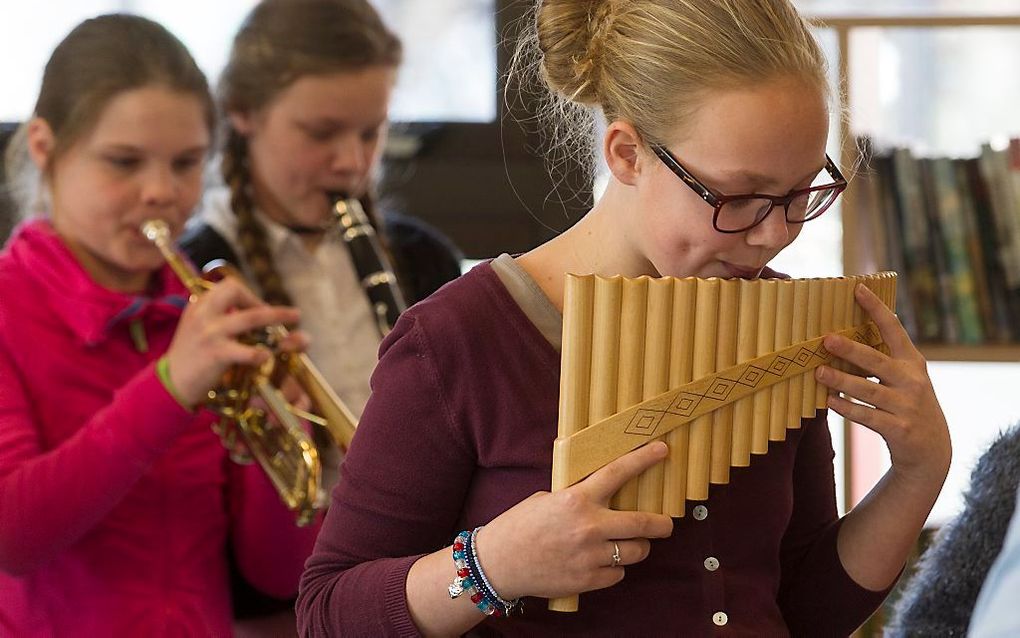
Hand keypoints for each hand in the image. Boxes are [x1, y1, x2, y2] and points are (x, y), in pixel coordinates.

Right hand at [164, 277, 304, 406]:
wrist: (170, 383)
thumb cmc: (189, 357)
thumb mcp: (196, 328)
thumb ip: (216, 316)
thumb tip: (249, 310)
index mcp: (199, 306)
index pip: (229, 287)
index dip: (249, 295)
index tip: (260, 309)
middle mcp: (204, 314)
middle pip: (237, 292)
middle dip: (263, 299)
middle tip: (284, 313)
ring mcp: (210, 333)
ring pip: (251, 318)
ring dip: (277, 316)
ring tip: (296, 317)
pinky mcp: (216, 354)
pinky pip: (245, 350)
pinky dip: (260, 353)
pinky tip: (266, 356)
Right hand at [474, 442, 673, 599]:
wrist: (498, 563)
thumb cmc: (519, 526)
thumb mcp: (547, 500)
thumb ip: (577, 499)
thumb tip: (600, 497)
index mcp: (576, 499)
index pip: (618, 473)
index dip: (643, 459)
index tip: (662, 450)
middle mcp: (589, 526)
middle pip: (642, 524)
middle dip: (662, 525)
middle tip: (666, 524)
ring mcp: (591, 556)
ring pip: (635, 552)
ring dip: (636, 548)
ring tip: (624, 545)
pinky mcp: (588, 580)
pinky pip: (618, 573)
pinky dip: (615, 568)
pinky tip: (600, 562)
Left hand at [815, 284, 950, 484]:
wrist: (932, 449)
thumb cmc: (907, 404)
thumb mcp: (904, 378)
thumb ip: (882, 359)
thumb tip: (839, 336)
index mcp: (912, 362)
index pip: (894, 329)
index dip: (876, 308)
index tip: (857, 288)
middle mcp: (912, 381)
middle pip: (877, 361)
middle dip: (851, 349)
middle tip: (826, 339)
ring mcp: (907, 406)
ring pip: (868, 390)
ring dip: (842, 380)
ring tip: (819, 372)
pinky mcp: (900, 430)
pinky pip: (868, 417)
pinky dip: (848, 408)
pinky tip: (829, 401)